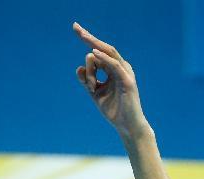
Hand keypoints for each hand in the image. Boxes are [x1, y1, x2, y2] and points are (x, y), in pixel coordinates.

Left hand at [73, 21, 150, 140]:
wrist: (127, 126)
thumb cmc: (114, 110)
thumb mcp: (95, 93)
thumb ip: (87, 81)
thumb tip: (79, 68)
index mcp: (113, 69)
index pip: (99, 51)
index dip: (87, 41)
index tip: (75, 29)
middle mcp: (120, 67)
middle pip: (103, 47)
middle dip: (89, 37)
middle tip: (75, 27)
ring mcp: (125, 72)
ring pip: (107, 55)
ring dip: (92, 55)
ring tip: (82, 42)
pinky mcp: (128, 80)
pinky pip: (115, 65)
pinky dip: (104, 59)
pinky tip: (94, 54)